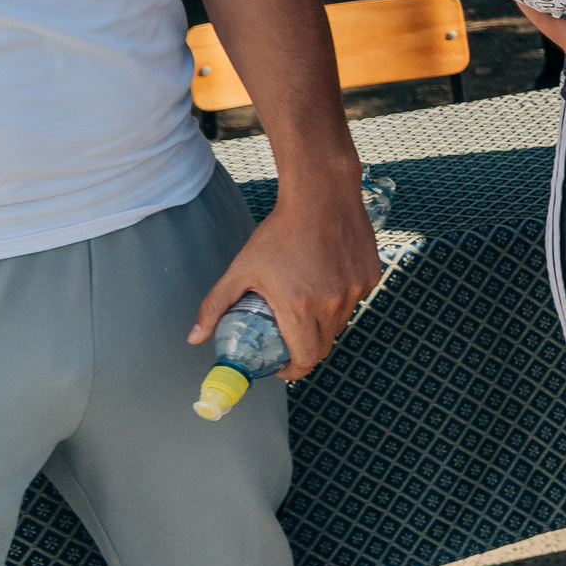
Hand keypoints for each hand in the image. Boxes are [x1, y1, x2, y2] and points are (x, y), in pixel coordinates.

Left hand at [189, 159, 381, 380]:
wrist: (322, 195)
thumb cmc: (280, 232)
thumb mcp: (242, 269)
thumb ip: (216, 306)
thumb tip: (195, 338)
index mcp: (300, 307)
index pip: (306, 359)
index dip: (294, 370)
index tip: (282, 367)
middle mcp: (333, 303)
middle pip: (324, 346)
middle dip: (307, 350)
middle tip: (290, 341)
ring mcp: (355, 290)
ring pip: (341, 323)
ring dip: (324, 325)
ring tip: (306, 306)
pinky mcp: (370, 276)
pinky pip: (355, 300)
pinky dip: (341, 300)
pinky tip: (327, 279)